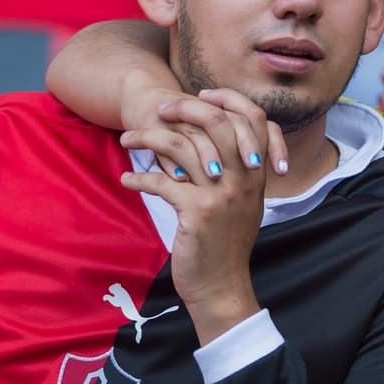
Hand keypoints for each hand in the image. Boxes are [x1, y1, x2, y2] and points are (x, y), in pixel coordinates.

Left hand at [119, 89, 270, 343]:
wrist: (221, 287)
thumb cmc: (224, 244)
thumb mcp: (240, 204)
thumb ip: (233, 172)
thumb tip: (204, 142)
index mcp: (256, 172)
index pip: (253, 117)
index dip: (226, 100)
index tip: (198, 97)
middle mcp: (245, 177)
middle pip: (217, 121)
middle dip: (183, 109)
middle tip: (157, 112)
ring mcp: (222, 194)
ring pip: (182, 147)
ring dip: (148, 139)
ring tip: (127, 141)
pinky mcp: (198, 212)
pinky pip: (162, 183)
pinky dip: (139, 179)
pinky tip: (128, 180)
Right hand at [120, 80, 289, 178]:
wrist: (147, 106)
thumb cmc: (189, 131)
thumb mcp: (220, 140)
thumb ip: (247, 151)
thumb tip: (278, 171)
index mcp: (226, 114)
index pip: (258, 124)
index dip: (272, 144)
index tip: (281, 171)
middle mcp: (206, 112)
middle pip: (233, 121)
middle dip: (246, 144)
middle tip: (254, 168)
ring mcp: (180, 117)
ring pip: (199, 132)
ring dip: (208, 154)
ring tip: (216, 177)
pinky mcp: (153, 125)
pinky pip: (165, 142)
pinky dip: (173, 163)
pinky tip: (181, 179)